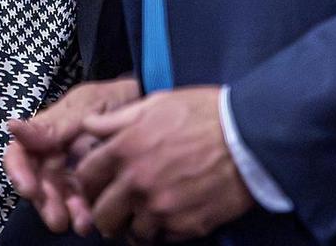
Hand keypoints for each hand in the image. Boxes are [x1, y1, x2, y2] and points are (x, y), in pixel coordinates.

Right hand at [3, 76, 139, 232]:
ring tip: (83, 224)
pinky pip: (83, 203)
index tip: (28, 189)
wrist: (146, 106)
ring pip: (60, 198)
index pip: (19, 155)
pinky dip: (86, 214)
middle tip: (58, 220)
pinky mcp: (92, 186)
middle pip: (38, 184)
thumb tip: (12, 127)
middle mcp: (53, 156)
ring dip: (67, 212)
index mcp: (45, 134)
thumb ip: (53, 125)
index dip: (18, 173)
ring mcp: (72, 173)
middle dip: (46, 203)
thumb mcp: (85, 106)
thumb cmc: (112, 100)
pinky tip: (95, 221)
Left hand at [72, 85, 253, 241]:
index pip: (85, 178)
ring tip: (148, 210)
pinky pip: (163, 238)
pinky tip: (173, 213)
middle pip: (102, 215)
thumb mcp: (155, 103)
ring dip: (136, 224)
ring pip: (132, 233)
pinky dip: (164, 230)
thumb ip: (117, 119)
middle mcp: (138, 182)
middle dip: (106, 211)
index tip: (98, 184)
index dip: (89, 182)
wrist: (250, 135)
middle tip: (118, 205)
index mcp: (125, 149)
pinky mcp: (187, 226)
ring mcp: (162, 208)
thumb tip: (89, 125)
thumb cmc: (204, 113)